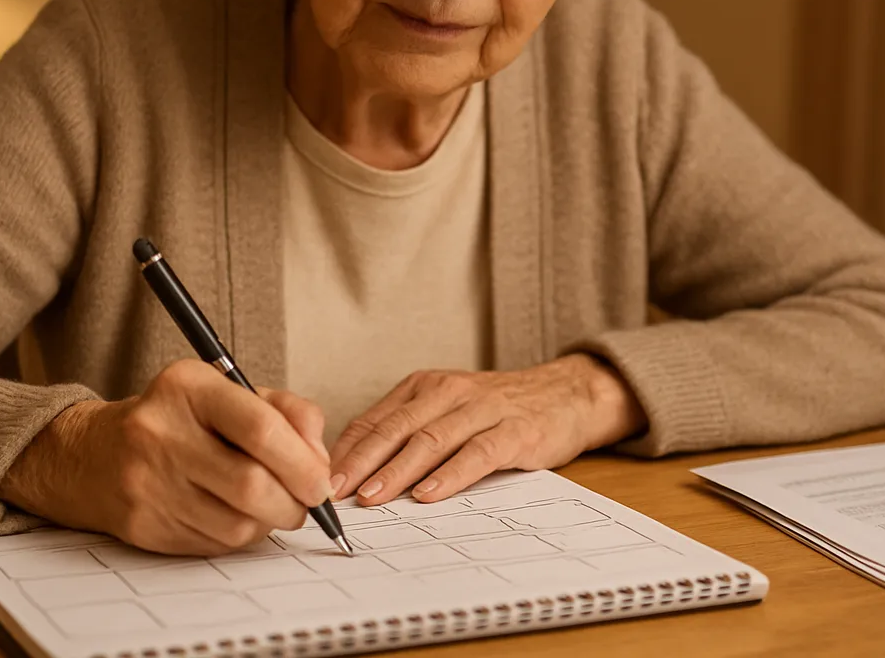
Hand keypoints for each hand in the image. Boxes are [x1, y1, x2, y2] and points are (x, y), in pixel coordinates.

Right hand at [0, 359, 330, 555]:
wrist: (92, 454)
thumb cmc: (178, 419)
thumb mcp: (228, 392)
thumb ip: (287, 413)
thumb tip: (321, 460)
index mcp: (186, 388)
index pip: (259, 427)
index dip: (302, 461)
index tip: (321, 480)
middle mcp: (160, 433)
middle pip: (252, 485)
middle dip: (295, 502)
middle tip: (308, 501)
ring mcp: (148, 484)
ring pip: (238, 524)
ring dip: (271, 522)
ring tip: (272, 505)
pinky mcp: (144, 526)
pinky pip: (216, 544)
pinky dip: (241, 535)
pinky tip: (236, 515)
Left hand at [327, 353, 645, 505]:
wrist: (565, 394)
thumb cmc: (498, 410)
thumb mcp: (447, 410)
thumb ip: (408, 433)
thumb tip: (356, 473)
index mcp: (424, 387)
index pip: (374, 420)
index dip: (345, 452)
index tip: (319, 480)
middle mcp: (449, 391)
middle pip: (394, 429)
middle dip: (360, 463)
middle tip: (333, 492)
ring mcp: (482, 409)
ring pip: (430, 440)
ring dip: (397, 471)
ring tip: (372, 497)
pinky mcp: (514, 431)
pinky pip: (476, 454)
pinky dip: (450, 475)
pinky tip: (429, 494)